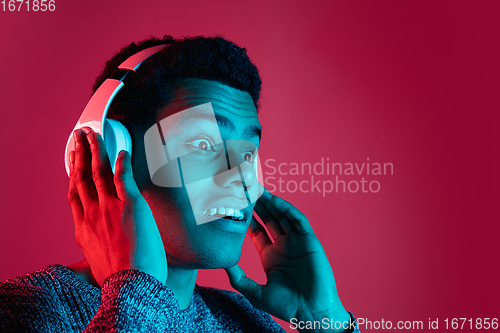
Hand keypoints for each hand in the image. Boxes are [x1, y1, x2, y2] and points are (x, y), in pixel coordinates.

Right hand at [67, 128, 166, 285]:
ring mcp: (109, 208)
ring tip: (93, 134)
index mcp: (82, 228)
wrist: (130, 285)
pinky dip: (121, 162)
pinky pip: (123, 177)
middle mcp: (92, 214)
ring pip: (98, 171)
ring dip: (95, 149)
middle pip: (81, 176)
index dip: (72, 173)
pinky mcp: (130, 205)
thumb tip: (101, 242)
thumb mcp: (97, 261)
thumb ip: (96, 245)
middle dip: (79, 153)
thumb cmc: (119, 278)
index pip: (74, 194)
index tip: (72, 161)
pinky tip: (121, 151)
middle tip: (78, 136)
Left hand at [225, 188, 350, 330]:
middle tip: (246, 189)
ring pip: (283, 216)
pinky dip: (288, 209)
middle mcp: (283, 246)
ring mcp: (297, 242)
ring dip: (272, 202)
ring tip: (258, 189)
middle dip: (258, 205)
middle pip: (269, 219)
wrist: (310, 313)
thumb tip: (223, 262)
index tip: (236, 205)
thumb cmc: (285, 306)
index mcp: (270, 255)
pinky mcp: (310, 241)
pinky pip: (299, 221)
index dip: (248, 217)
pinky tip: (276, 201)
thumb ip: (238, 277)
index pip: (257, 230)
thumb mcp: (254, 291)